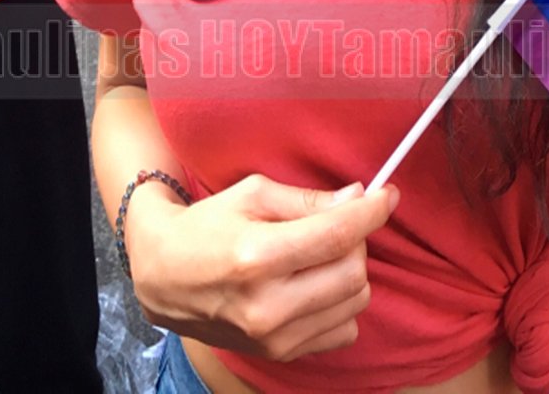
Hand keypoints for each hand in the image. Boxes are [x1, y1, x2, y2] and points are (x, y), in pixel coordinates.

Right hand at [124, 175, 398, 360]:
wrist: (162, 276)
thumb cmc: (206, 226)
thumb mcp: (252, 195)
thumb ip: (309, 200)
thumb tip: (359, 199)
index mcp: (256, 257)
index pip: (337, 235)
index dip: (372, 212)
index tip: (386, 196)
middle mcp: (266, 305)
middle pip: (354, 270)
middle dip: (356, 239)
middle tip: (337, 224)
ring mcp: (273, 336)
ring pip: (356, 299)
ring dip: (350, 270)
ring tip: (320, 255)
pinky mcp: (281, 354)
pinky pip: (344, 328)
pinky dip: (340, 302)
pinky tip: (314, 285)